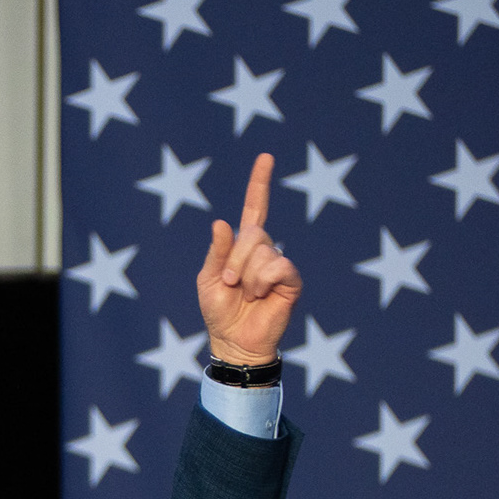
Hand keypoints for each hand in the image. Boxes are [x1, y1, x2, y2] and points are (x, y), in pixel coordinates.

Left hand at [196, 153, 301, 365]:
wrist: (233, 341)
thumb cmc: (218, 312)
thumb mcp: (207, 280)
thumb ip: (216, 253)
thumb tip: (222, 222)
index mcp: (242, 247)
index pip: (254, 209)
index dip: (259, 184)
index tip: (266, 157)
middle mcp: (264, 250)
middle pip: (253, 232)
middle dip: (234, 260)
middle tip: (229, 284)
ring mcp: (279, 264)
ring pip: (263, 251)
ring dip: (246, 277)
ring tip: (246, 295)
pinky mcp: (291, 280)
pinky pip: (278, 266)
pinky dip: (262, 282)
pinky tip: (261, 296)